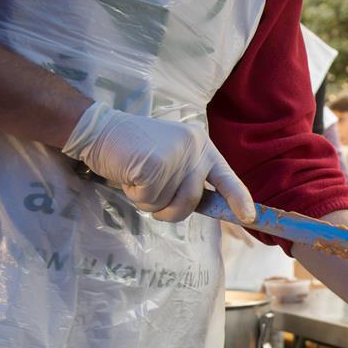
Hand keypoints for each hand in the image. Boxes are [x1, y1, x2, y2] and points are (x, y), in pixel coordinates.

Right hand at [62, 102, 254, 222]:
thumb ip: (188, 180)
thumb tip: (201, 207)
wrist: (98, 130)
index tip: (249, 217)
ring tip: (138, 178)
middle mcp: (195, 148)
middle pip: (193, 201)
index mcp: (202, 146)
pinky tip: (128, 174)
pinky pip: (150, 200)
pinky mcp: (155, 164)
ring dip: (149, 202)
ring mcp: (176, 155)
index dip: (239, 199)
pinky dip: (134, 195)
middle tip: (148, 191)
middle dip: (169, 208)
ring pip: (170, 204)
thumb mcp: (170, 162)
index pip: (227, 177)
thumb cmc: (134, 152)